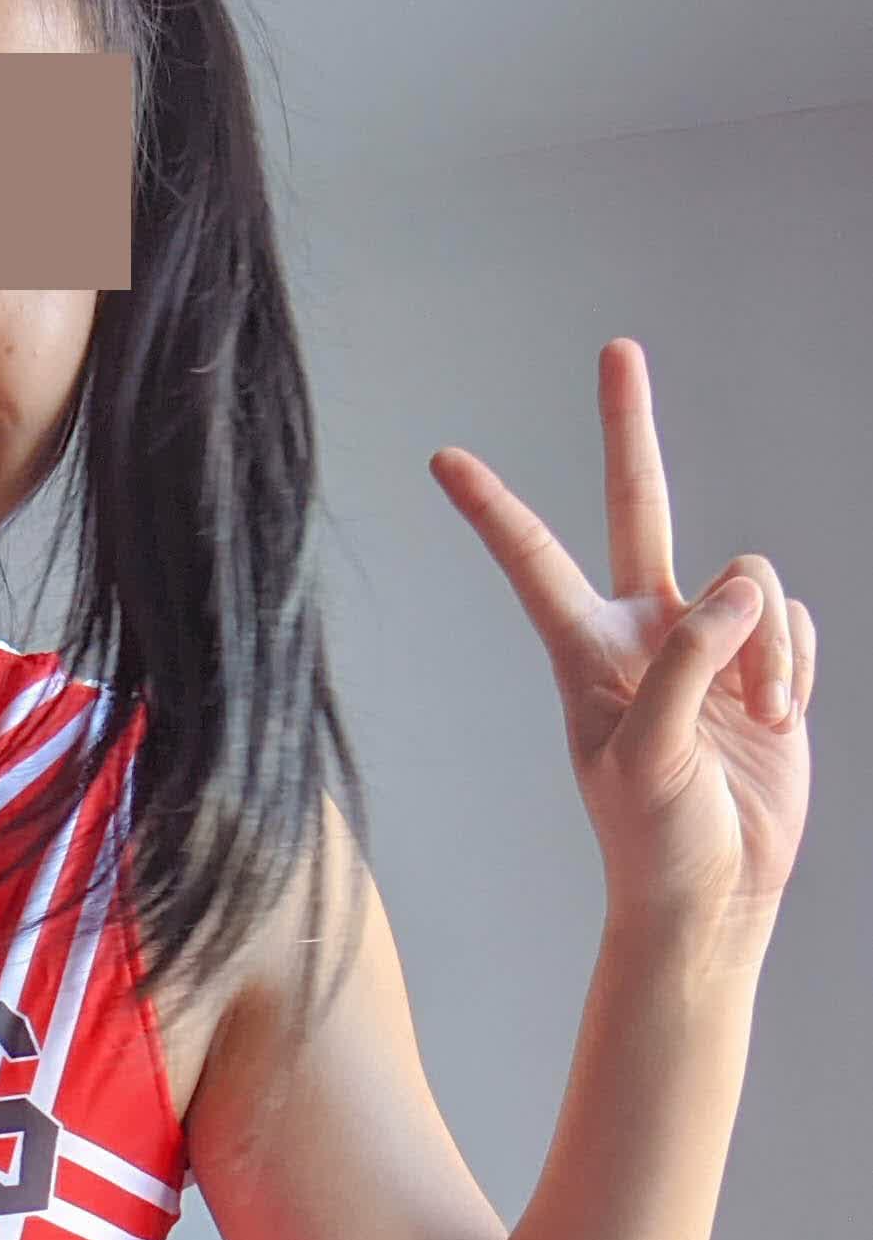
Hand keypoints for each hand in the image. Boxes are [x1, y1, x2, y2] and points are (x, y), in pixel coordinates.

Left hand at [429, 339, 813, 936]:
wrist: (717, 891)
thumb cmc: (656, 838)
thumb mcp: (651, 754)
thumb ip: (687, 661)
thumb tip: (743, 585)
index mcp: (586, 654)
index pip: (535, 563)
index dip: (494, 509)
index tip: (442, 458)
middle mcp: (643, 633)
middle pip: (638, 506)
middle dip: (629, 428)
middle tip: (618, 349)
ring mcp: (709, 643)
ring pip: (752, 582)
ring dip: (767, 647)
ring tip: (759, 717)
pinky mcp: (765, 661)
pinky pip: (792, 620)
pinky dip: (795, 664)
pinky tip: (779, 720)